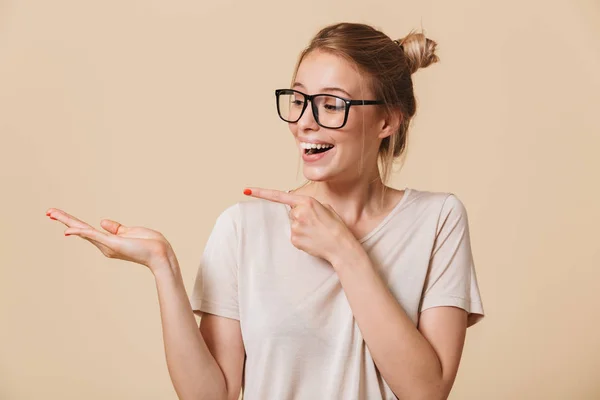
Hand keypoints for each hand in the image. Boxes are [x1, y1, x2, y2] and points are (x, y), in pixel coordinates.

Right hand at [46, 208, 174, 274]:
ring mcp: (107, 245)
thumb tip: (102, 221)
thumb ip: (115, 228)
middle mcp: (105, 245)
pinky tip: (68, 230)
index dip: (73, 223)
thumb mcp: (130, 231)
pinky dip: (80, 232)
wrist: (161, 253)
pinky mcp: (112, 243)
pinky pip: (93, 236)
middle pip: (80, 230)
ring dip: (67, 221)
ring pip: (83, 231)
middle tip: (48, 212)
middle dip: (64, 220)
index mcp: (109, 241)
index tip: (59, 215)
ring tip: (51, 213)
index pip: (87, 230)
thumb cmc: (149, 244)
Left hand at [243, 187, 357, 263]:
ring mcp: (295, 227)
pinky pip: (294, 236)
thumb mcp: (325, 208)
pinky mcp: (294, 239)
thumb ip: (308, 205)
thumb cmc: (335, 226)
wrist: (340, 246)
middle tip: (317, 223)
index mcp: (306, 201)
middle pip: (292, 212)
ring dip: (303, 228)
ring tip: (316, 232)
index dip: (261, 193)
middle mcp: (298, 213)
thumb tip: (296, 209)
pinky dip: (302, 238)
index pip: (280, 196)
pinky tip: (313, 240)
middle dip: (302, 216)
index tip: (246, 190)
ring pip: (293, 224)